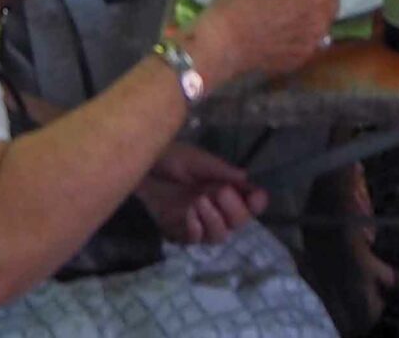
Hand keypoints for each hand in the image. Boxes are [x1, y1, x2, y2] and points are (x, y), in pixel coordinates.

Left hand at [137, 142, 266, 246]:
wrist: (141, 165)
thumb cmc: (171, 158)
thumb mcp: (198, 160)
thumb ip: (221, 170)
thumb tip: (245, 178)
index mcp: (226, 188)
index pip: (251, 202)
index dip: (257, 203)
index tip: (255, 196)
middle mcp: (216, 207)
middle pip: (239, 223)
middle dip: (235, 210)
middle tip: (221, 192)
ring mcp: (198, 221)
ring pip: (219, 236)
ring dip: (214, 220)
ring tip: (199, 201)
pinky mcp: (178, 230)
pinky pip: (194, 240)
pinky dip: (196, 230)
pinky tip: (189, 215)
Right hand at [191, 0, 344, 83]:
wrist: (221, 45)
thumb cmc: (241, 2)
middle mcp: (322, 19)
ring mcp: (314, 43)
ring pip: (322, 20)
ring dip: (311, 12)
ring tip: (284, 9)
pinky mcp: (303, 59)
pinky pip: (311, 40)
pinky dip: (302, 32)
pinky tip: (279, 30)